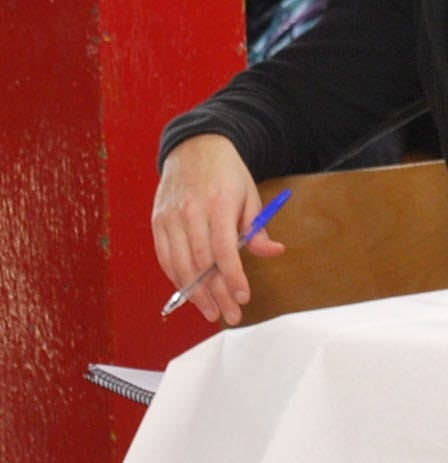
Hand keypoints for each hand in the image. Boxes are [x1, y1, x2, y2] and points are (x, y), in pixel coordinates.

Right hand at [150, 134, 284, 325]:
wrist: (194, 148)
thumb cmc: (228, 175)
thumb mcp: (251, 196)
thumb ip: (258, 229)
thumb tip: (274, 252)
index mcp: (218, 204)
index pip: (223, 249)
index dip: (232, 277)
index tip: (243, 297)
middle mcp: (190, 212)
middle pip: (201, 263)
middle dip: (217, 293)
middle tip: (231, 315)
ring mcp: (169, 218)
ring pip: (179, 265)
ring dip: (195, 294)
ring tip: (212, 312)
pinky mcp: (157, 223)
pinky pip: (165, 258)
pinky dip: (177, 279)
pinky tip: (190, 294)